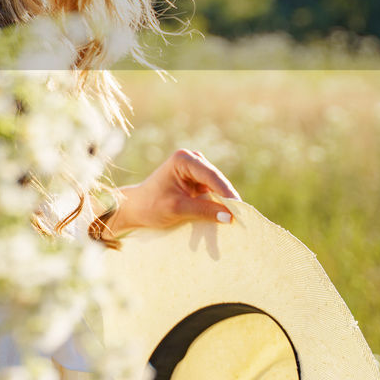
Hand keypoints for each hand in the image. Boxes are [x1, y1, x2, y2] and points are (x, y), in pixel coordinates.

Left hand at [106, 148, 239, 234]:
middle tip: (243, 217)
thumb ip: (204, 211)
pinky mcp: (198, 182)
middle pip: (217, 181)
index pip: (211, 176)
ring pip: (217, 188)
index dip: (227, 192)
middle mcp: (192, 160)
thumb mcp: (177, 209)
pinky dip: (217, 206)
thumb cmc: (151, 206)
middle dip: (228, 199)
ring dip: (224, 204)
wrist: (136, 208)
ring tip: (237, 220)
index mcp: (183, 159)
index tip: (239, 209)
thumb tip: (230, 216)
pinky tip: (226, 217)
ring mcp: (196, 170)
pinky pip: (213, 194)